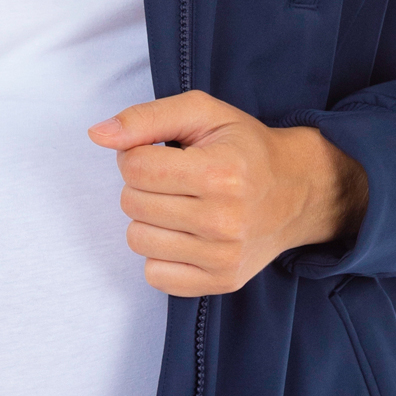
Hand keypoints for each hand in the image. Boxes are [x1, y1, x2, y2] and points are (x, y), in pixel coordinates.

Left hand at [88, 91, 367, 296]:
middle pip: (132, 204)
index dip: (138, 155)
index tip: (163, 154)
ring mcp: (223, 257)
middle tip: (176, 180)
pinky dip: (162, 254)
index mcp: (219, 173)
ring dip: (149, 220)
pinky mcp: (222, 281)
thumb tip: (97, 134)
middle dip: (143, 186)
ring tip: (181, 206)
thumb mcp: (201, 114)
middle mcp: (224, 220)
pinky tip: (186, 235)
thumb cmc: (243, 147)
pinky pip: (155, 275)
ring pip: (138, 240)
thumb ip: (145, 118)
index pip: (134, 167)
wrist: (298, 191)